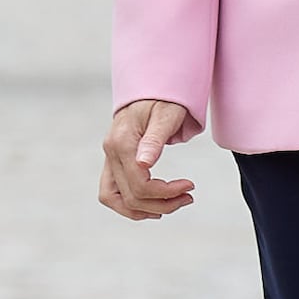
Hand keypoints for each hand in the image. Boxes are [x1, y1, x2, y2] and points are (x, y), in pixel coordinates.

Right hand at [101, 99, 198, 218]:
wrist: (150, 88)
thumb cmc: (163, 98)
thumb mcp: (166, 114)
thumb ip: (155, 139)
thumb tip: (144, 165)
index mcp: (121, 142)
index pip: (139, 184)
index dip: (165, 192)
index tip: (190, 186)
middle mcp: (110, 152)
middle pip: (129, 196)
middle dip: (162, 203)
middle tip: (189, 197)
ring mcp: (109, 158)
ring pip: (114, 199)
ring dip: (144, 210)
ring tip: (173, 205)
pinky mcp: (113, 162)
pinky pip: (114, 192)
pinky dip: (132, 204)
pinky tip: (155, 204)